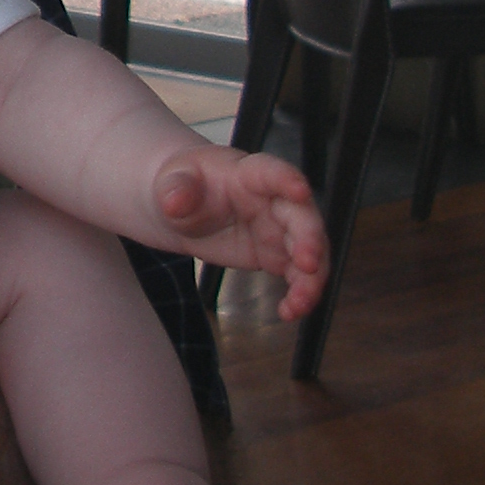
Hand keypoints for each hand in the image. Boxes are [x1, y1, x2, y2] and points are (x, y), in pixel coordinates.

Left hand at [149, 147, 328, 320]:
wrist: (184, 207)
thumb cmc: (184, 185)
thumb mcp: (172, 183)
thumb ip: (176, 190)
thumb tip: (174, 202)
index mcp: (248, 174)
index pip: (272, 172)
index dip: (288, 180)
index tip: (300, 191)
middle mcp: (273, 200)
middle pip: (301, 215)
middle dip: (310, 238)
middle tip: (309, 263)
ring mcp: (279, 229)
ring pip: (310, 250)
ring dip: (312, 277)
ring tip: (300, 303)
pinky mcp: (277, 255)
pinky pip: (298, 275)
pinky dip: (300, 294)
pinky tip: (290, 312)